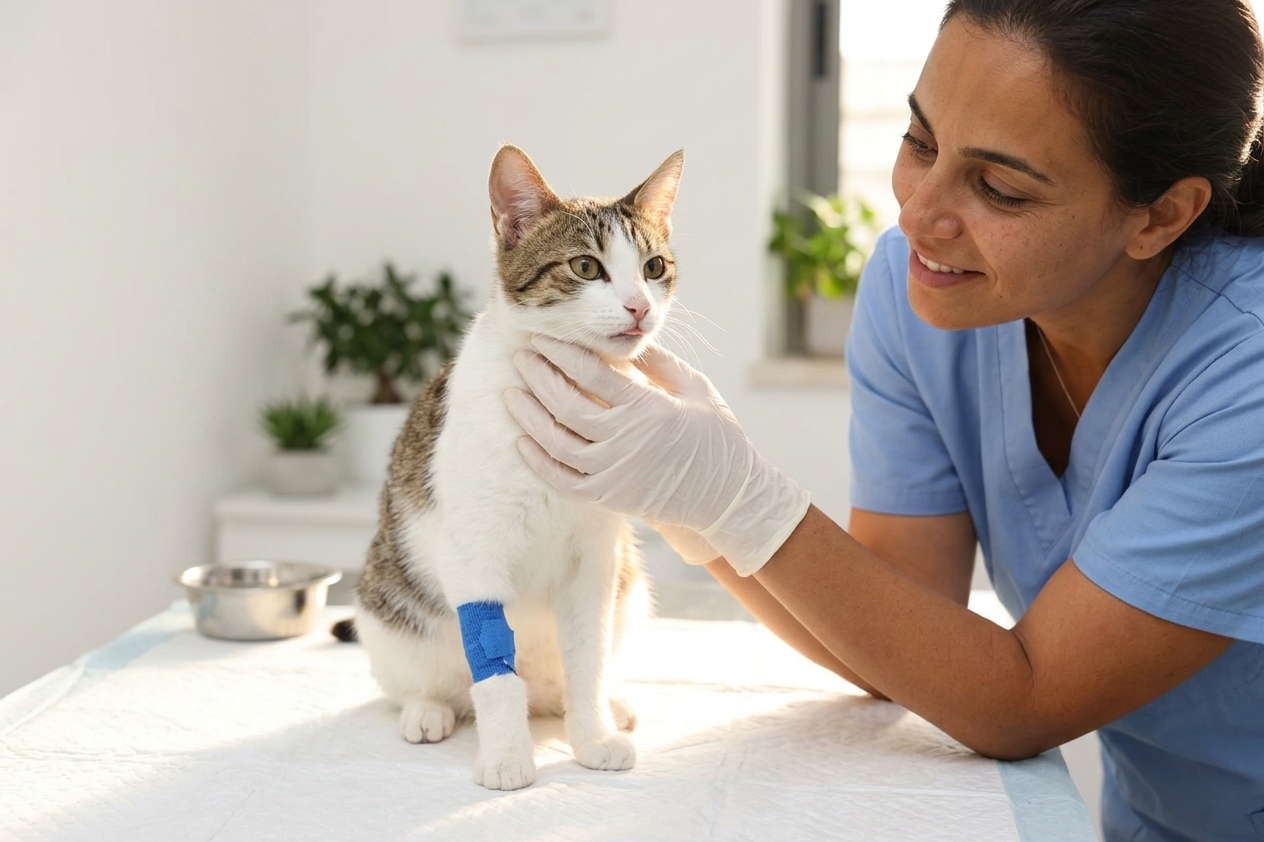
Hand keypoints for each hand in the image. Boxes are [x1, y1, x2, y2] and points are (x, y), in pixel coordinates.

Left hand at [502, 338, 809, 575]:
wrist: (729, 498)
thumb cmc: (717, 438)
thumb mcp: (697, 389)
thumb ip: (660, 362)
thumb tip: (626, 336)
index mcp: (649, 409)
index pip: (594, 374)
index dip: (564, 353)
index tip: (545, 336)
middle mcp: (626, 442)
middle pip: (567, 405)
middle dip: (539, 377)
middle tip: (521, 356)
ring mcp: (615, 474)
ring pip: (557, 442)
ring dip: (529, 417)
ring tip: (510, 393)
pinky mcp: (609, 499)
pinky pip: (562, 481)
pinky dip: (538, 461)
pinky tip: (521, 441)